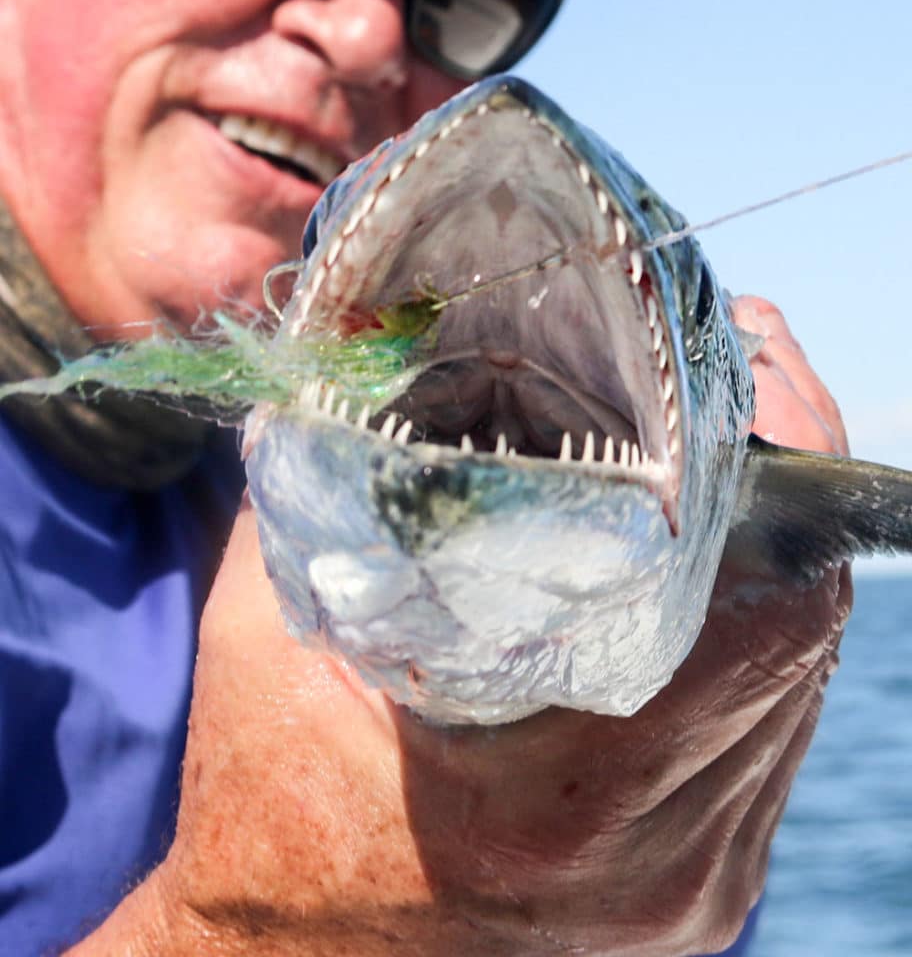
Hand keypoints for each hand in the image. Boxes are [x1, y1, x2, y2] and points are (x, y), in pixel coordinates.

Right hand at [72, 297, 851, 956]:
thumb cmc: (264, 814)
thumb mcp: (266, 645)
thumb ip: (324, 493)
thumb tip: (369, 368)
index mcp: (555, 808)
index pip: (754, 615)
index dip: (775, 468)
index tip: (752, 365)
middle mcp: (661, 861)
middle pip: (796, 635)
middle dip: (772, 495)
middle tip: (737, 391)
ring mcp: (698, 881)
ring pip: (795, 680)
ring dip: (763, 563)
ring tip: (715, 471)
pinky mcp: (704, 881)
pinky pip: (767, 730)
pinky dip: (744, 636)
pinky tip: (694, 579)